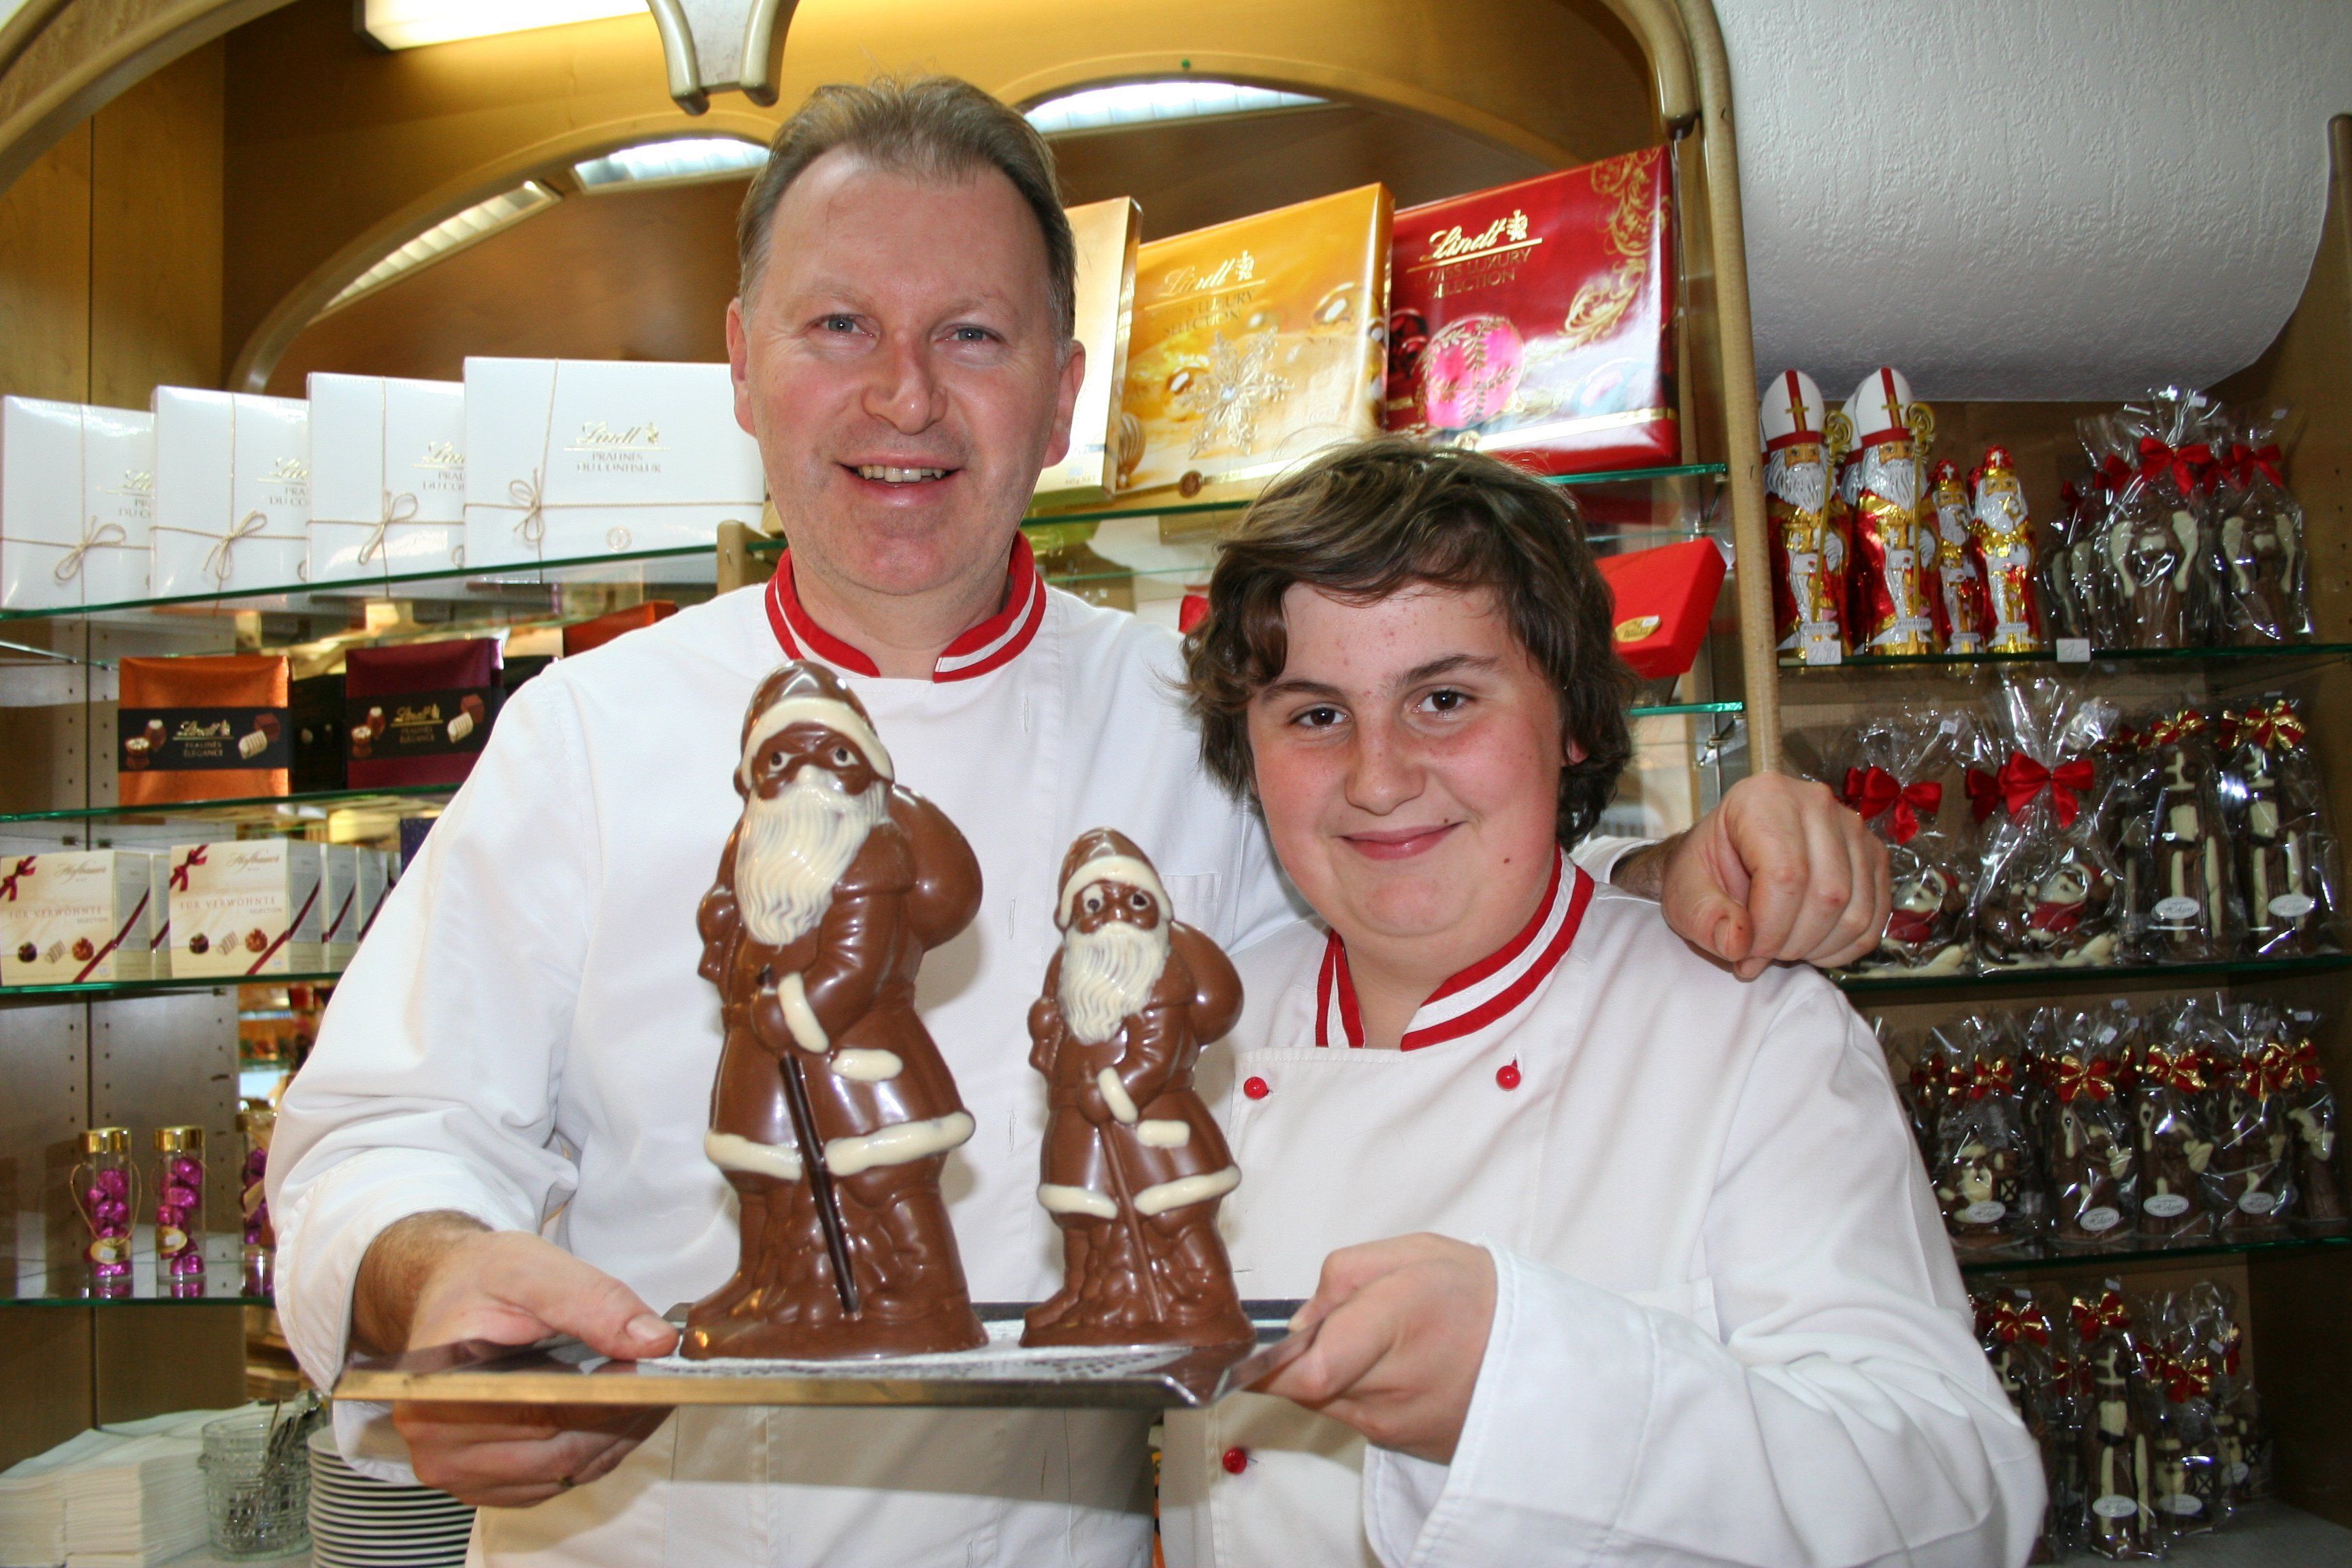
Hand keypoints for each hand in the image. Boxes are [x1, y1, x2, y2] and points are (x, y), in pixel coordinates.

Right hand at [368, 1223, 678, 1507]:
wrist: (447, 1295)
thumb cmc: (480, 1280)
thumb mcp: (534, 1269)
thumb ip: (594, 1302)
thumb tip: (653, 1342)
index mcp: (440, 1391)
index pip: (542, 1411)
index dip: (609, 1398)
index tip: (656, 1376)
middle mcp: (439, 1445)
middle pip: (558, 1451)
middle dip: (623, 1417)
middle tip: (666, 1380)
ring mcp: (459, 1472)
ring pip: (564, 1471)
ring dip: (617, 1436)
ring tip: (651, 1392)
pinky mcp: (483, 1483)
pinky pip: (555, 1479)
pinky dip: (595, 1450)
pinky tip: (619, 1414)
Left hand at [1255, 1234, 1494, 1464]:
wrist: (1544, 1354)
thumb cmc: (1476, 1293)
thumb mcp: (1415, 1252)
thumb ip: (1344, 1274)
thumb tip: (1298, 1322)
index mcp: (1400, 1319)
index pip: (1311, 1367)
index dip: (1271, 1360)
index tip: (1256, 1343)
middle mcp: (1397, 1384)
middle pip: (1309, 1384)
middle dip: (1301, 1355)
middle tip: (1336, 1326)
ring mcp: (1402, 1425)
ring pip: (1327, 1403)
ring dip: (1329, 1374)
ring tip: (1374, 1343)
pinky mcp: (1406, 1447)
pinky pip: (1356, 1418)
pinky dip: (1356, 1394)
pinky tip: (1392, 1369)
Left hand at [1637, 774, 1888, 978]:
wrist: (1728, 857)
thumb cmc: (1707, 869)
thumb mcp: (1684, 892)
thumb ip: (1704, 917)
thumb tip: (1738, 944)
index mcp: (1765, 798)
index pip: (1786, 875)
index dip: (1769, 930)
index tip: (1745, 954)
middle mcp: (1816, 803)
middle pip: (1827, 894)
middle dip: (1791, 943)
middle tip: (1759, 954)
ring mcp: (1853, 828)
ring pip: (1855, 912)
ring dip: (1816, 948)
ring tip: (1780, 947)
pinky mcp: (1873, 856)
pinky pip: (1874, 920)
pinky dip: (1842, 947)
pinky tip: (1809, 944)